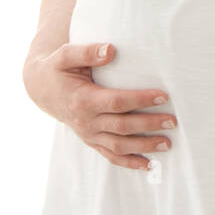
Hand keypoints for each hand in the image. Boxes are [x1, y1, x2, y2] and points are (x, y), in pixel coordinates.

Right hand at [23, 42, 176, 170]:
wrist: (41, 88)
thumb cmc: (57, 69)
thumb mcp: (66, 55)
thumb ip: (87, 52)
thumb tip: (111, 50)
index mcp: (83, 100)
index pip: (116, 102)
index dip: (140, 100)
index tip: (163, 96)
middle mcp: (86, 121)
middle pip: (122, 127)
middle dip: (149, 125)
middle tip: (173, 121)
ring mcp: (88, 134)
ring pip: (118, 146)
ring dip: (144, 147)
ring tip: (168, 143)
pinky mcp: (91, 140)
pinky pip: (110, 155)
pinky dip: (129, 162)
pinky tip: (148, 165)